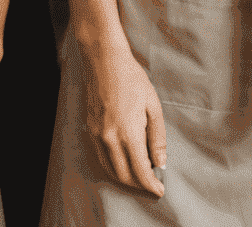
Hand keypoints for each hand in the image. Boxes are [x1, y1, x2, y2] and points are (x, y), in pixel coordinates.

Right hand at [80, 40, 165, 197]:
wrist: (105, 61)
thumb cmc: (132, 79)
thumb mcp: (153, 105)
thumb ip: (157, 137)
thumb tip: (160, 161)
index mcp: (128, 133)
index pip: (140, 171)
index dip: (151, 185)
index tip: (159, 190)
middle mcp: (110, 139)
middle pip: (124, 176)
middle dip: (139, 184)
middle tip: (152, 183)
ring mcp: (98, 135)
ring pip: (110, 170)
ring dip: (125, 178)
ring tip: (140, 174)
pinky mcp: (90, 130)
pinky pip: (101, 158)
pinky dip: (113, 167)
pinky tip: (123, 162)